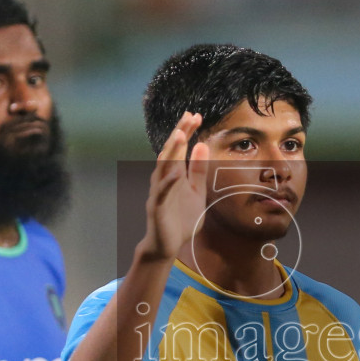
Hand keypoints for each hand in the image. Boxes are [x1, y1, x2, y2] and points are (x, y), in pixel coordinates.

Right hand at [140, 111, 210, 260]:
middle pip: (170, 152)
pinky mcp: (157, 208)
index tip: (196, 115)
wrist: (167, 245)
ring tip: (180, 135)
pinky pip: (161, 193)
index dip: (186, 131)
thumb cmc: (180, 218)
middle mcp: (164, 179)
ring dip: (171, 151)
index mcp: (175, 174)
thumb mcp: (196, 191)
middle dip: (180, 133)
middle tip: (189, 116)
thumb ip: (198, 170)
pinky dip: (167, 182)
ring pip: (163, 167)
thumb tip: (202, 145)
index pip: (179, 148)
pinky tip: (175, 172)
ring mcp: (159, 192)